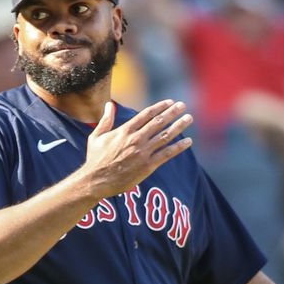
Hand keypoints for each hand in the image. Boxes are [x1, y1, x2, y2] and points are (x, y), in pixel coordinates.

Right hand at [78, 99, 192, 198]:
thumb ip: (106, 120)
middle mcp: (136, 139)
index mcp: (125, 130)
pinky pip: (167, 154)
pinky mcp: (148, 166)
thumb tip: (110, 104)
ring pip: (165, 136)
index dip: (160, 107)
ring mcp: (143, 152)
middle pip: (159, 122)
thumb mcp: (97, 136)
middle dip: (173, 112)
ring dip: (179, 126)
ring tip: (189, 118)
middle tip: (183, 105)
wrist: (97, 181)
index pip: (147, 114)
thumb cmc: (95, 159)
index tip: (170, 102)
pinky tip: (188, 142)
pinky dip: (178, 147)